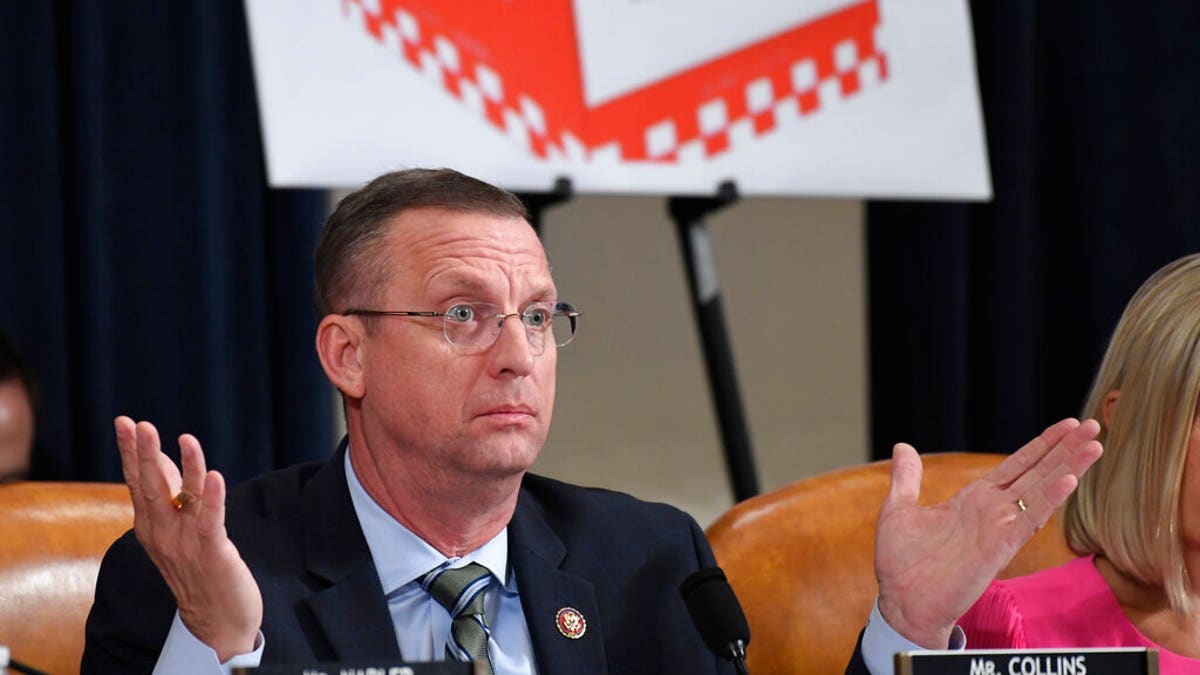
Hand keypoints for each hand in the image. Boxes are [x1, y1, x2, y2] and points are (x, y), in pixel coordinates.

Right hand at [114, 416, 262, 660]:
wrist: (216, 621)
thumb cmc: (197, 570)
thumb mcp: (175, 529)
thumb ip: (168, 495)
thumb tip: (158, 458)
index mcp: (151, 527)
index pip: (137, 482)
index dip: (130, 452)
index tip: (125, 422)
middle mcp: (163, 534)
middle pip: (150, 487)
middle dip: (143, 454)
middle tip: (137, 424)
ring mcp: (186, 544)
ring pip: (183, 498)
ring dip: (186, 467)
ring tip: (185, 438)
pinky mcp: (213, 553)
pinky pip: (212, 521)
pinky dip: (214, 498)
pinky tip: (216, 475)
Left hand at [874, 418, 1101, 647]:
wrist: (902, 603)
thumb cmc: (901, 563)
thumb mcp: (900, 509)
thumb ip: (907, 478)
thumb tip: (903, 447)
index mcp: (973, 499)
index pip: (1016, 465)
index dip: (1042, 445)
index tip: (1067, 425)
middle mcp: (992, 511)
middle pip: (1037, 472)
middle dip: (1065, 449)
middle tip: (1093, 425)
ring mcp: (999, 528)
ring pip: (1041, 491)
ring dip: (1067, 468)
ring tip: (1094, 445)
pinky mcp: (998, 548)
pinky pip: (1028, 519)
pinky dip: (1048, 499)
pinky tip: (1068, 479)